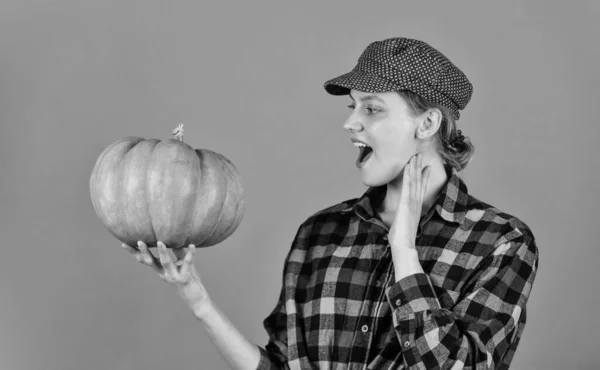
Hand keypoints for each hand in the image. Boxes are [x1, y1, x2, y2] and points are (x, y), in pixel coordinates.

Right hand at [122, 241, 210, 313]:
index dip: (134, 252)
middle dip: (144, 251)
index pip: (144, 260)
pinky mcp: (185, 278)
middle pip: (150, 262)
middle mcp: (164, 274)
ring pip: (165, 263)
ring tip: (160, 242)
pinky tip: (192, 245)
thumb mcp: (181, 264)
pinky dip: (190, 254)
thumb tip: (174, 237)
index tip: (124, 244)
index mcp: (160, 270)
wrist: (195, 299)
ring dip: (162, 253)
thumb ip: (178, 252)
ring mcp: (173, 276)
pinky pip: (187, 263)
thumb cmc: (188, 279)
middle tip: (139, 241)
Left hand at [388, 153, 430, 278]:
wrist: (404, 246)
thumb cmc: (402, 239)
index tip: (426, 167)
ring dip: (414, 167)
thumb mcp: (403, 225)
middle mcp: (415, 202)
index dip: (424, 177)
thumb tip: (401, 221)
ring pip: (414, 180)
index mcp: (415, 207)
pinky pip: (407, 186)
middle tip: (420, 154)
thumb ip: (404, 220)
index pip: (420, 189)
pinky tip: (409, 166)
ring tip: (415, 155)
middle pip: (418, 181)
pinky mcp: (406, 203)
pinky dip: (408, 175)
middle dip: (419, 167)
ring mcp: (412, 202)